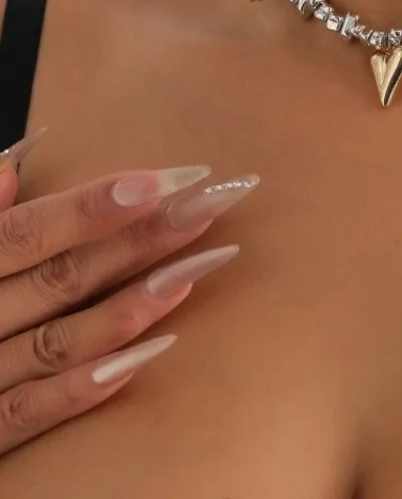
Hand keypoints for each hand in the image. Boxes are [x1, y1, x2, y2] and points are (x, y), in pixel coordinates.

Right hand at [0, 129, 257, 454]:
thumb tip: (10, 165)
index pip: (27, 232)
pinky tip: (151, 353)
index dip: (92, 206)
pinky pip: (30, 412)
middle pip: (60, 279)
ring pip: (58, 341)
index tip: (164, 181)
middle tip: (206, 208)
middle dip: (137, 242)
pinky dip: (84, 387)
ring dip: (129, 307)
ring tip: (194, 270)